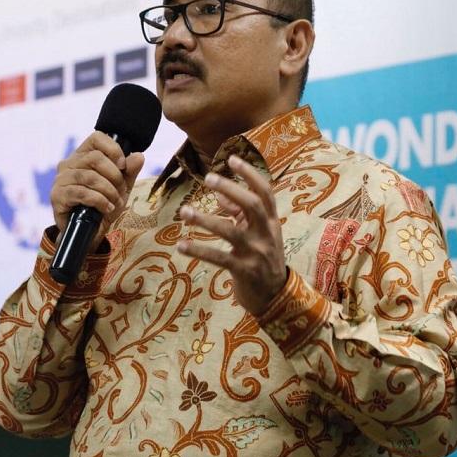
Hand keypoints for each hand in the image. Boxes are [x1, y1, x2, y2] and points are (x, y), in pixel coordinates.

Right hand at [50, 131, 144, 252]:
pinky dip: (99, 201)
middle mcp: (69, 164)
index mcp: (83, 156)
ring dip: (108, 191)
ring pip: (90, 176)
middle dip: (114, 176)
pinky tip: (107, 208)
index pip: (97, 138)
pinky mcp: (57, 196)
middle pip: (95, 158)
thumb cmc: (104, 205)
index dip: (113, 149)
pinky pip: (82, 193)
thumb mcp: (121, 187)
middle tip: (120, 190)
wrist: (90, 232)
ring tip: (115, 202)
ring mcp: (61, 179)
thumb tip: (139, 156)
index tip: (123, 166)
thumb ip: (129, 172)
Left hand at [177, 155, 286, 315]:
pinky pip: (219, 258)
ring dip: (205, 220)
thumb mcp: (258, 234)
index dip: (250, 174)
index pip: (265, 192)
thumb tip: (217, 193)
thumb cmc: (263, 259)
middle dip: (231, 189)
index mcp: (272, 222)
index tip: (232, 159)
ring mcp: (256, 253)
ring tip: (184, 212)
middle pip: (252, 205)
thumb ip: (239, 213)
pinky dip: (198, 250)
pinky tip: (181, 246)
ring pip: (231, 231)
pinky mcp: (244, 271)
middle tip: (208, 178)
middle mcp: (266, 234)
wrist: (276, 297)